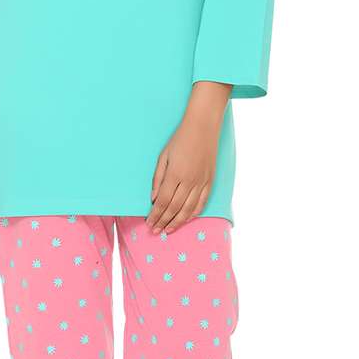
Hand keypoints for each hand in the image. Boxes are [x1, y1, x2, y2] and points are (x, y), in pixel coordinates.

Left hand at [146, 81, 231, 233]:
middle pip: (174, 208)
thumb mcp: (163, 156)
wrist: (203, 127)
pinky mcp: (210, 181)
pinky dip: (194, 213)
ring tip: (169, 230)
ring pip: (188, 209)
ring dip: (177, 221)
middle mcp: (189, 181)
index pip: (163, 201)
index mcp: (175, 174)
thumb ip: (157, 179)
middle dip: (164, 221)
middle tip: (156, 232)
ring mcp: (201, 182)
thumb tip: (153, 199)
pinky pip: (202, 202)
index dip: (155, 215)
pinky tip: (186, 219)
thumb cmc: (180, 139)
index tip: (149, 223)